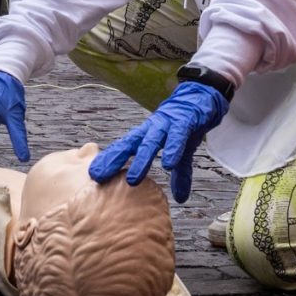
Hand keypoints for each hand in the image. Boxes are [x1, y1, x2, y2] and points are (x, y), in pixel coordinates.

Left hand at [89, 79, 228, 202]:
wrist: (202, 97)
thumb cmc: (185, 125)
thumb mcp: (181, 152)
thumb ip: (179, 174)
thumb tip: (181, 199)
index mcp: (147, 135)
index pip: (124, 148)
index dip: (109, 160)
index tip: (92, 176)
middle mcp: (152, 129)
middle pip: (129, 144)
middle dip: (113, 160)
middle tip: (98, 177)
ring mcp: (168, 124)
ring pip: (150, 142)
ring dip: (141, 160)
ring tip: (132, 180)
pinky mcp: (185, 121)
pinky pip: (177, 135)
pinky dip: (172, 148)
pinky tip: (168, 163)